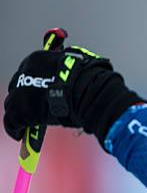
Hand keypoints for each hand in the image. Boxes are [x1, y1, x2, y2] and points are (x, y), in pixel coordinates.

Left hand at [4, 46, 144, 146]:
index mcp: (37, 59)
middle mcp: (24, 72)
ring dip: (19, 113)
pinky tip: (21, 134)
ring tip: (25, 123)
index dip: (33, 85)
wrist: (87, 90)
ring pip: (12, 104)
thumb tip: (72, 75)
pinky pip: (12, 122)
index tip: (37, 92)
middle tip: (31, 108)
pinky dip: (15, 128)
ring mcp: (20, 91)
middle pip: (18, 87)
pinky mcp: (19, 110)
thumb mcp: (75, 66)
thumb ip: (67, 69)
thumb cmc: (89, 78)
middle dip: (24, 98)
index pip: (28, 72)